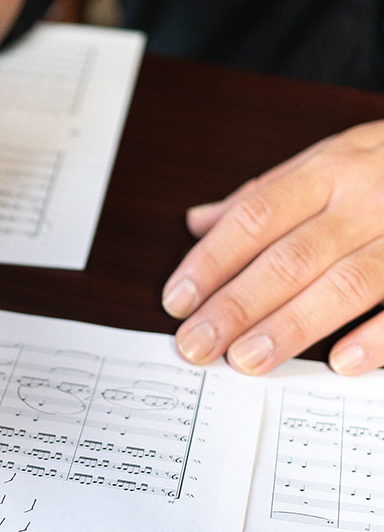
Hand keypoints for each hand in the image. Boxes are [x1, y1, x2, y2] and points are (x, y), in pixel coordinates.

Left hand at [161, 120, 383, 375]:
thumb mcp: (330, 161)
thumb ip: (266, 195)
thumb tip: (198, 222)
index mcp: (330, 170)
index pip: (256, 217)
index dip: (212, 261)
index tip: (177, 300)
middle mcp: (369, 198)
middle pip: (291, 257)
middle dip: (237, 305)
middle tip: (197, 345)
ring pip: (347, 282)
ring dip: (292, 326)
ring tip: (246, 359)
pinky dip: (379, 335)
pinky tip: (341, 362)